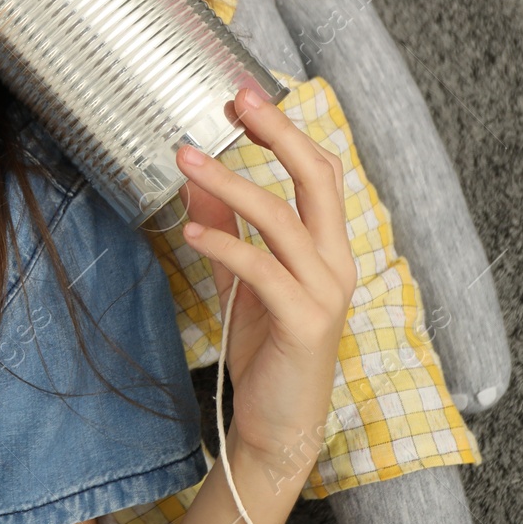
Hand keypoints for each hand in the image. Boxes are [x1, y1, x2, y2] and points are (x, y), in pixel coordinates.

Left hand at [175, 85, 358, 483]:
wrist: (278, 427)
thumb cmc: (266, 351)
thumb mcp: (240, 280)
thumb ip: (226, 230)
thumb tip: (198, 182)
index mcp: (328, 247)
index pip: (322, 172)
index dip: (288, 129)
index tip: (245, 96)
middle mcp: (336, 262)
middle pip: (317, 178)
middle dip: (277, 133)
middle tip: (234, 100)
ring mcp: (325, 292)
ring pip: (283, 219)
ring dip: (230, 184)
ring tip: (186, 160)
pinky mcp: (304, 322)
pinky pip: (263, 271)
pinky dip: (225, 244)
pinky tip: (190, 232)